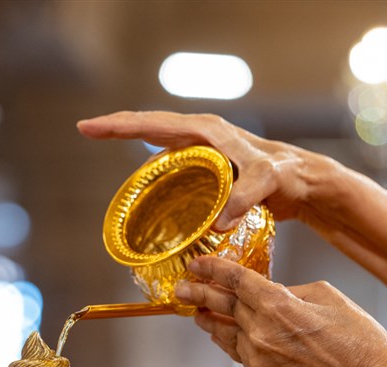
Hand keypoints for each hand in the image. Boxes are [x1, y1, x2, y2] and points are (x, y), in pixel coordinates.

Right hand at [77, 110, 317, 227]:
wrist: (302, 183)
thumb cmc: (286, 176)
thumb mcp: (266, 183)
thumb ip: (243, 199)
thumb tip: (218, 223)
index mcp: (206, 132)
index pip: (154, 124)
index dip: (120, 126)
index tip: (90, 126)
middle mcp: (200, 138)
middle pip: (148, 129)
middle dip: (116, 129)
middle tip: (85, 129)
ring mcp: (202, 154)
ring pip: (158, 151)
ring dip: (133, 158)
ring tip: (108, 166)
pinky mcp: (206, 171)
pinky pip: (171, 171)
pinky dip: (154, 181)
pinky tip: (144, 199)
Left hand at [175, 255, 386, 366]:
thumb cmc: (356, 335)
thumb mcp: (325, 295)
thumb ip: (288, 291)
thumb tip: (267, 293)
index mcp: (277, 305)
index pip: (234, 280)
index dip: (212, 269)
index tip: (195, 263)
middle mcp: (260, 332)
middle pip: (221, 306)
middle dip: (198, 294)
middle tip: (181, 287)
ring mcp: (258, 359)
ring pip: (224, 333)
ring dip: (209, 320)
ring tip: (197, 312)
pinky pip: (238, 354)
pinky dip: (229, 341)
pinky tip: (223, 334)